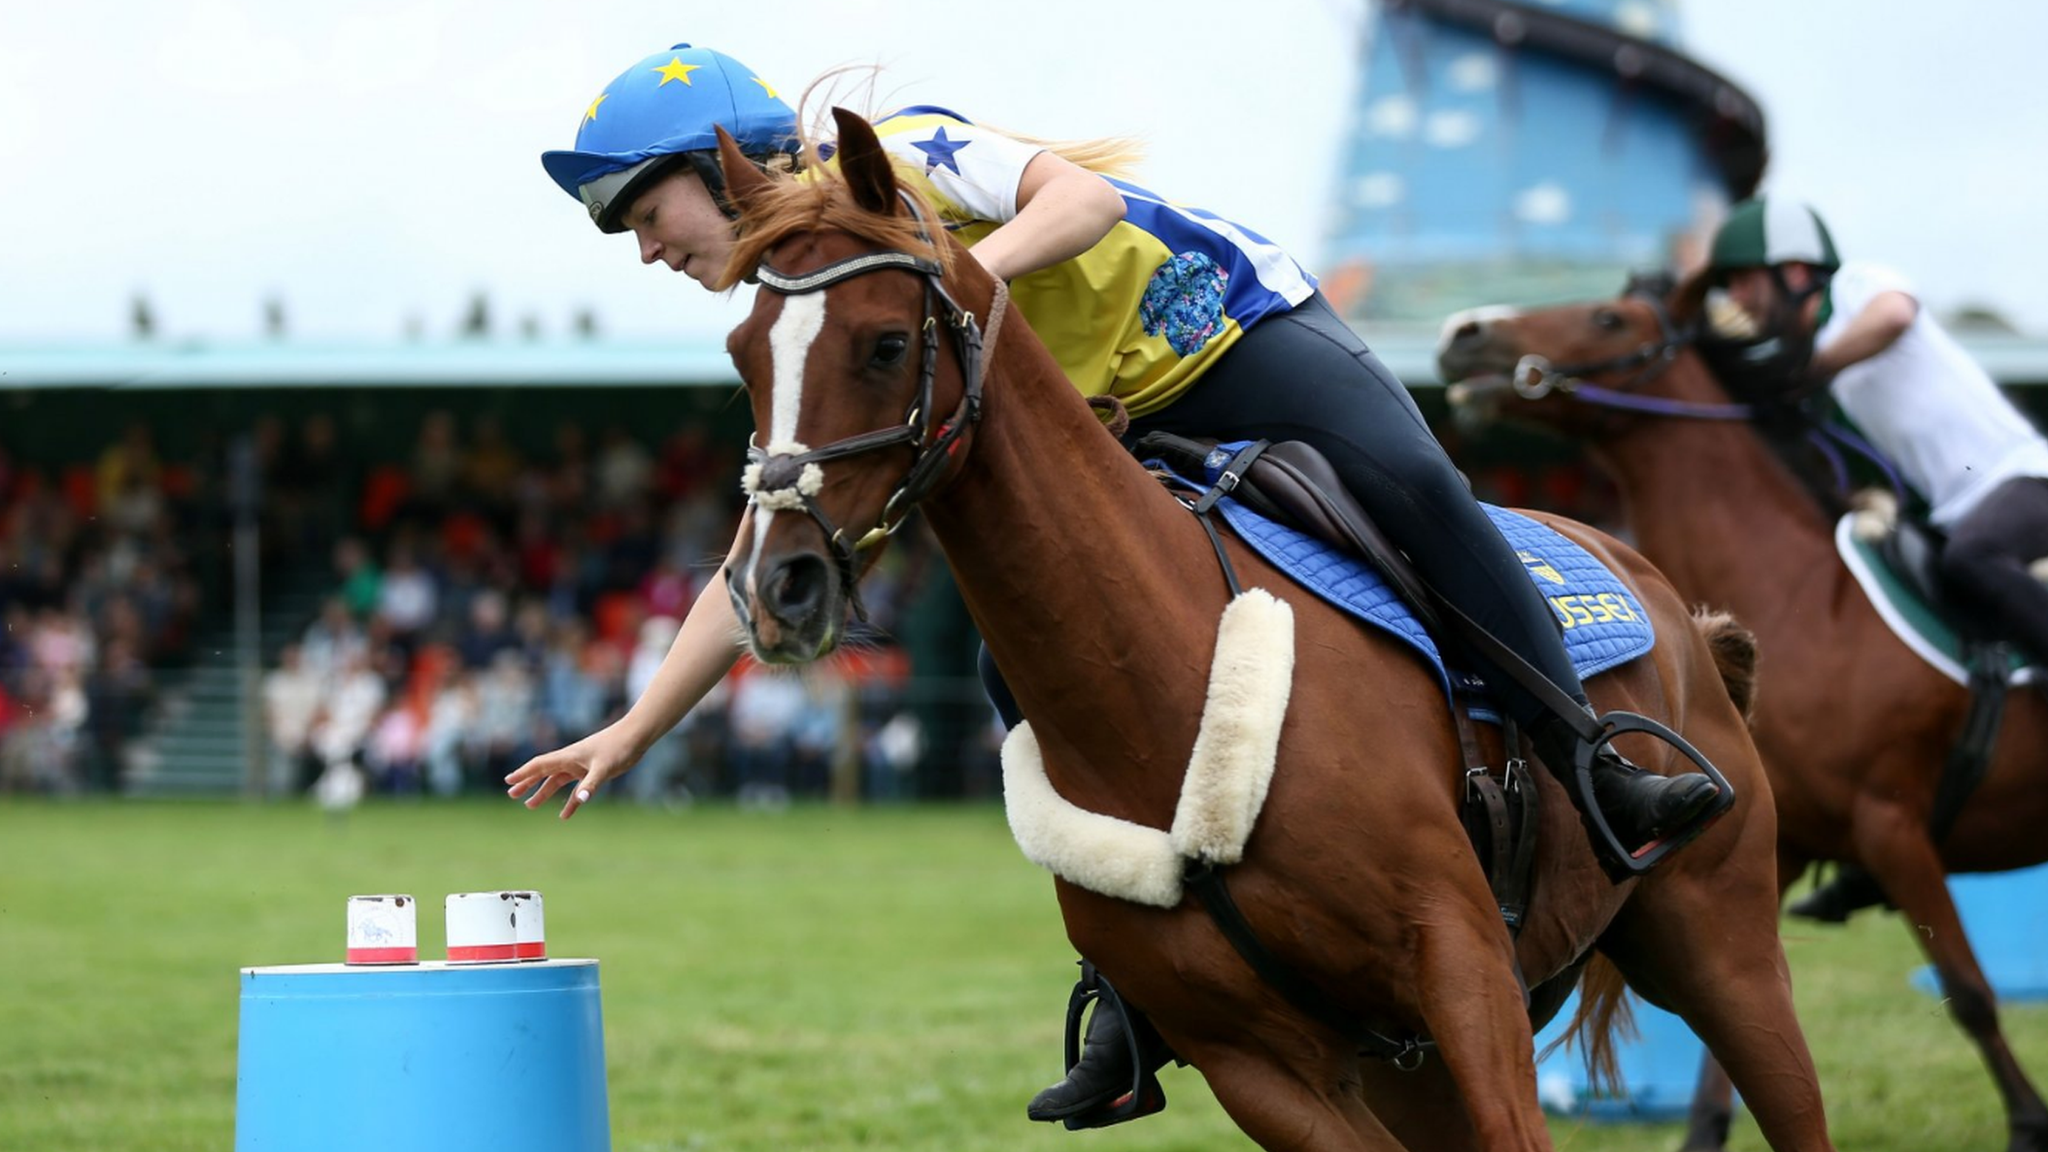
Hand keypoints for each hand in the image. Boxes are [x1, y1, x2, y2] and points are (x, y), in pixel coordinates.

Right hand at [504, 728, 637, 819]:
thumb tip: (581, 799)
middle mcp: (571, 760)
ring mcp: (581, 766)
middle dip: (527, 783)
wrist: (635, 737)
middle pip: (544, 773)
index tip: (509, 781)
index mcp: (568, 756)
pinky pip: (576, 789)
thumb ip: (591, 784)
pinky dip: (570, 801)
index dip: (524, 773)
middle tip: (512, 794)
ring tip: (530, 805)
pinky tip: (565, 815)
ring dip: (544, 792)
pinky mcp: (592, 772)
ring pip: (557, 782)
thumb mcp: (604, 767)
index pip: (540, 765)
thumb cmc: (618, 747)